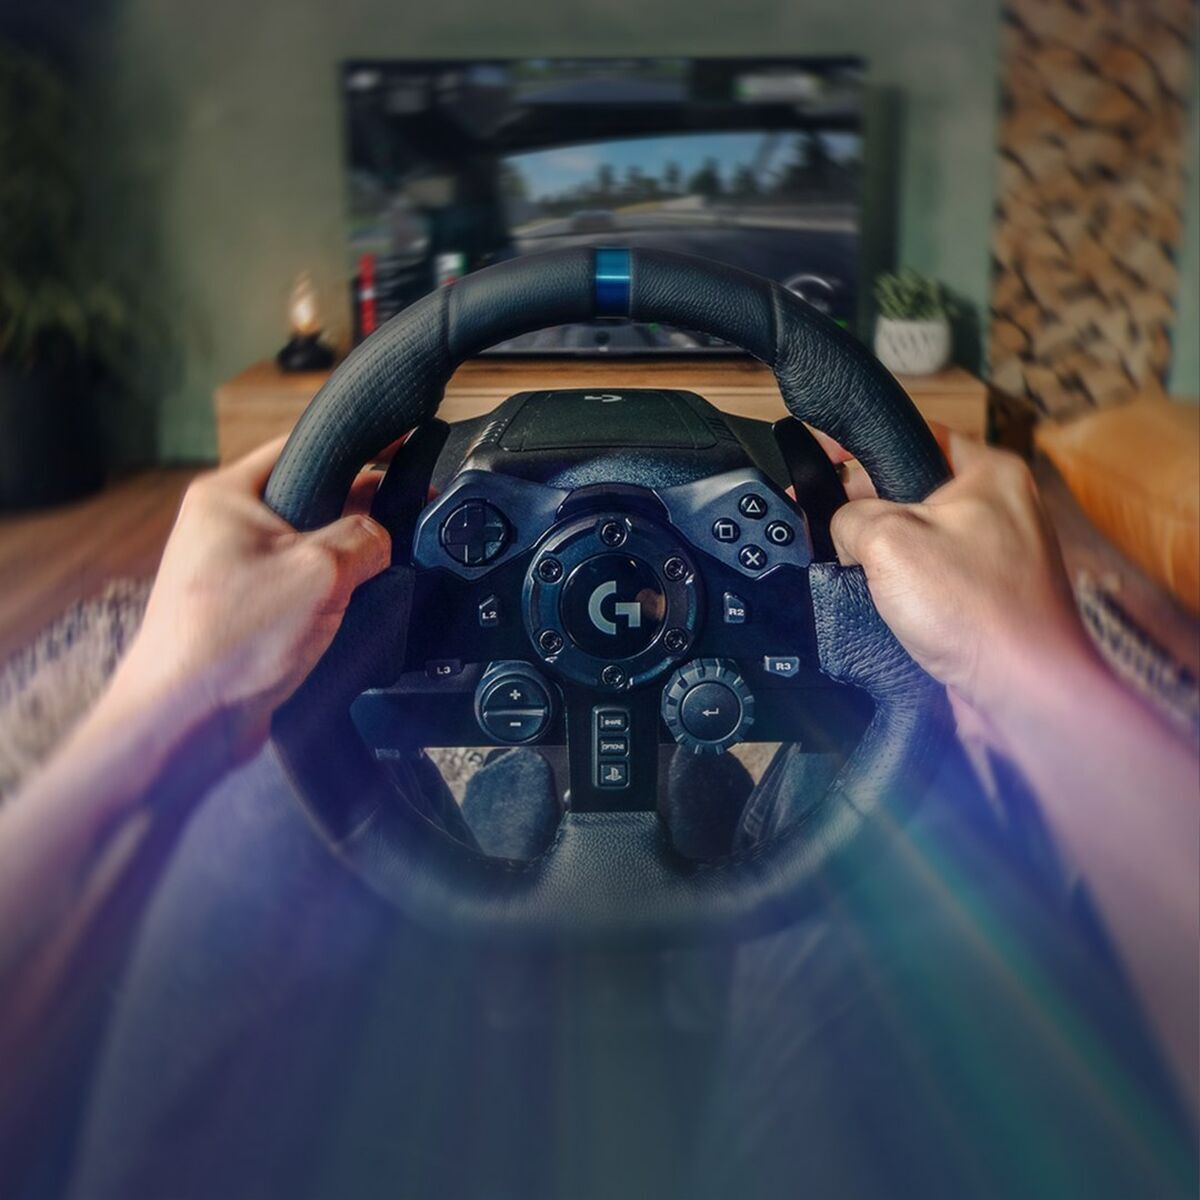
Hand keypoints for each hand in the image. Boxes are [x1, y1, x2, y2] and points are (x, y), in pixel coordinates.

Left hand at [110, 437, 390, 761]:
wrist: (186, 722)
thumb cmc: (230, 640)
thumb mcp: (321, 570)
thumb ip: (365, 538)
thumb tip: (384, 536)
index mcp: (228, 496)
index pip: (306, 448)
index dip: (361, 449)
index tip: (404, 450)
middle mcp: (224, 528)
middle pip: (312, 499)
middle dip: (361, 511)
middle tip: (406, 519)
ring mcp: (231, 573)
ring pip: (310, 550)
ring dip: (346, 562)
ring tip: (382, 573)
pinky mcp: (244, 614)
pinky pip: (300, 590)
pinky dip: (329, 597)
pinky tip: (354, 612)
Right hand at [829, 435, 1096, 727]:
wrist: (1023, 694)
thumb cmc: (980, 614)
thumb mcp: (889, 541)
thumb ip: (852, 517)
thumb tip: (845, 527)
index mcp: (990, 472)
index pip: (910, 435)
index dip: (855, 445)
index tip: (819, 454)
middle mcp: (1001, 507)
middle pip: (909, 488)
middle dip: (865, 508)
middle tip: (831, 528)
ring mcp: (997, 554)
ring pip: (917, 536)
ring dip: (883, 555)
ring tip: (860, 573)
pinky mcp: (987, 595)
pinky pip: (931, 577)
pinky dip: (904, 587)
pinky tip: (887, 606)